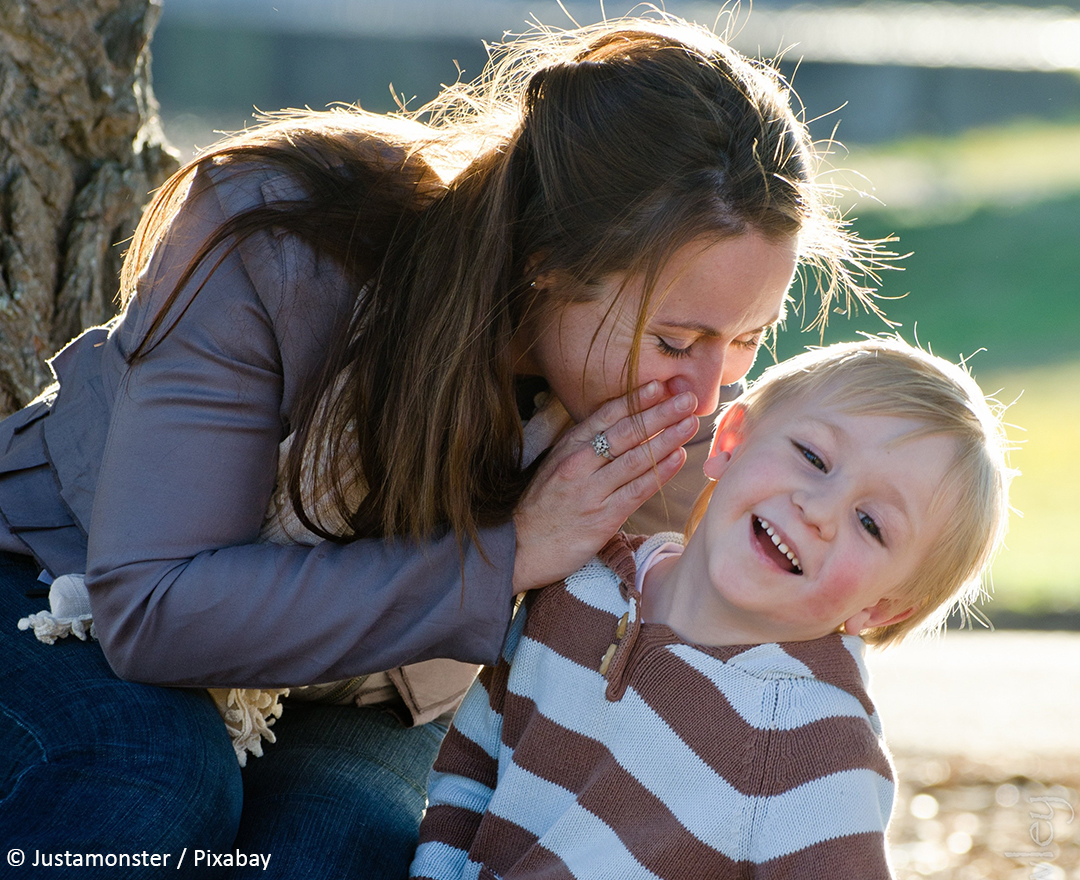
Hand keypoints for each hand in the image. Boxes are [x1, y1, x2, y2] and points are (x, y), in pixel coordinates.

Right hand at [511, 381, 698, 593]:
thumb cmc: (541, 507)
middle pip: (625, 432)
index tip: (660, 386)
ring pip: (635, 458)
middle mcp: (579, 463)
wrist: (520, 547)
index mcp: (568, 447)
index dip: (635, 399)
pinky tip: (678, 457)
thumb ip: (583, 448)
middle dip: (659, 413)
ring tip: (690, 423)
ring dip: (667, 438)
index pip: (606, 416)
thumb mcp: (554, 466)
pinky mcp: (602, 517)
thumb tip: (618, 429)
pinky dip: (659, 472)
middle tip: (687, 399)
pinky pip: (637, 490)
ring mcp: (591, 490)